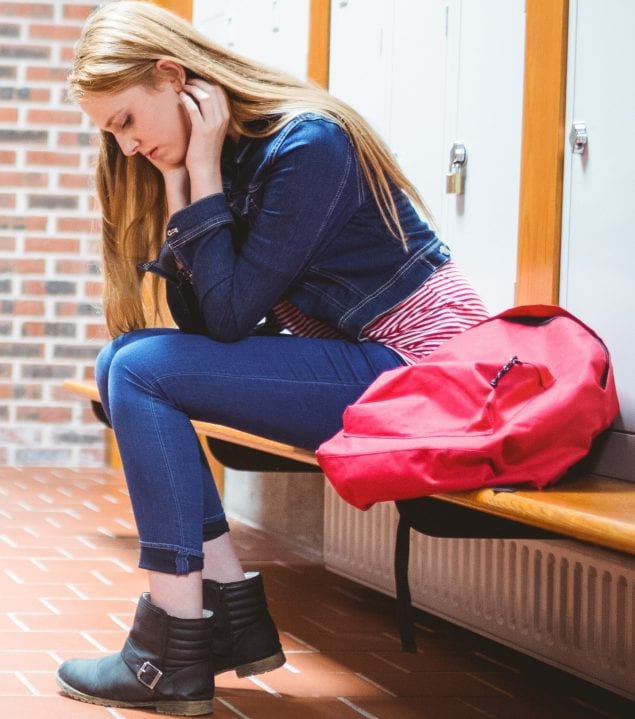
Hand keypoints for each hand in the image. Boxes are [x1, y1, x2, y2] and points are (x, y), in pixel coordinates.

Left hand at [179, 79, 229, 200]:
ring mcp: (214, 124)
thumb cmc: (205, 148)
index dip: (205, 81)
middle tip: (185, 81)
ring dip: (191, 88)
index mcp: (226, 116)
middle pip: (212, 89)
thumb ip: (209, 113)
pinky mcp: (202, 130)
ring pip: (204, 96)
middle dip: (197, 82)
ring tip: (181, 87)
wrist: (205, 168)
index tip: (194, 80)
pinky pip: (194, 108)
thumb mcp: (211, 128)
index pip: (219, 90)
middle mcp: (222, 118)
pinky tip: (180, 97)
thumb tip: (199, 98)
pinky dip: (187, 100)